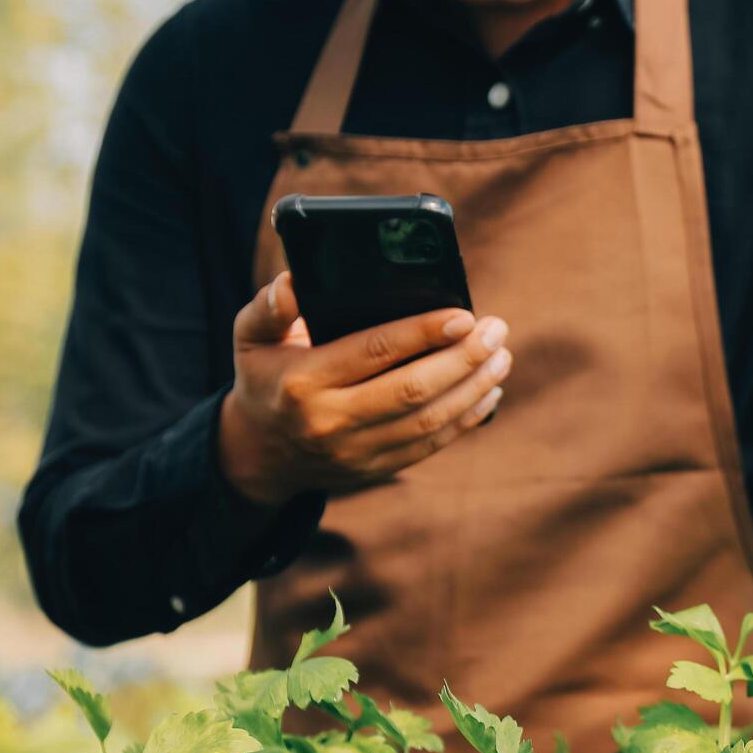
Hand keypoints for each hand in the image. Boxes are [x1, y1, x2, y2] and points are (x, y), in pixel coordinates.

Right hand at [217, 272, 511, 505]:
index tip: (464, 315)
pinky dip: (466, 419)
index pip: (373, 352)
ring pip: (428, 422)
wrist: (261, 453)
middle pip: (412, 390)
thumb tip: (292, 283)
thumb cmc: (266, 377)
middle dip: (463, 359)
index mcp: (303, 381)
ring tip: (501, 357)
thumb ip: (269, 306)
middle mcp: (330, 421)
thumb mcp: (251, 337)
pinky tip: (490, 392)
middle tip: (496, 331)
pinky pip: (430, 446)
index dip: (422, 333)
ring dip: (473, 389)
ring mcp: (356, 452)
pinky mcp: (376, 469)